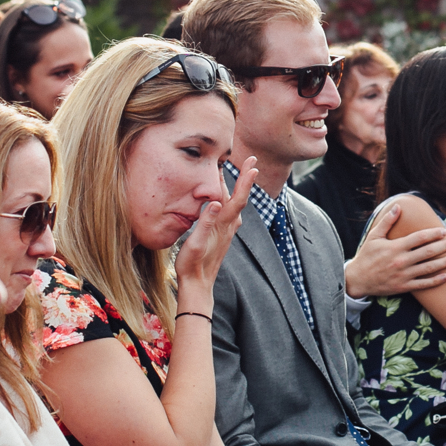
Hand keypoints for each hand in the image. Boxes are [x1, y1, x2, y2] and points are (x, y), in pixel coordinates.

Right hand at [176, 157, 256, 301]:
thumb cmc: (193, 265)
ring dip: (239, 187)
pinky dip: (231, 198)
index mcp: (223, 225)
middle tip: (251, 160)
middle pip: (239, 197)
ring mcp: (227, 231)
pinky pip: (230, 211)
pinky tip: (228, 198)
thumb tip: (215, 202)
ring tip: (241, 172)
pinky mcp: (223, 235)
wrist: (198, 285)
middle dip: (245, 178)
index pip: (238, 199)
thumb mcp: (194, 243)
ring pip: (235, 204)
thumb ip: (205, 222)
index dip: (245, 181)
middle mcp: (229, 226)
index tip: (253, 166)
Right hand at [345, 206, 445, 296]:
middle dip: (443, 246)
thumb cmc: (366, 256)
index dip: (433, 234)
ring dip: (443, 262)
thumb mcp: (373, 236)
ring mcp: (403, 275)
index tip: (443, 231)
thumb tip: (398, 207)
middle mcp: (401, 261)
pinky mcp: (403, 287)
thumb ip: (387, 222)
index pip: (419, 238)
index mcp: (395, 247)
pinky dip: (435, 281)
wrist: (357, 280)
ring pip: (428, 268)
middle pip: (428, 252)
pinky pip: (423, 284)